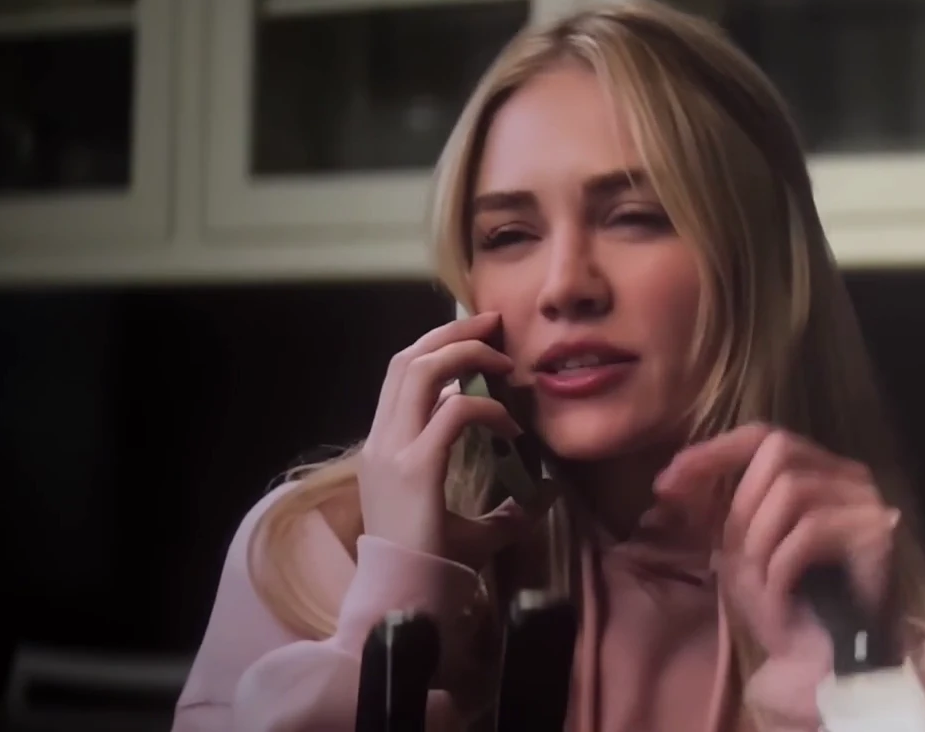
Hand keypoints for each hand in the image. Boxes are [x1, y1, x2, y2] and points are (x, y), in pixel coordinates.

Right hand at [360, 312, 554, 563]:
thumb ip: (502, 509)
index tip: (481, 339)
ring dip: (465, 355)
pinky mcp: (415, 469)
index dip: (439, 346)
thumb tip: (542, 496)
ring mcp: (393, 453)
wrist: (407, 600)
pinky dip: (486, 408)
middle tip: (495, 325)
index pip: (402, 374)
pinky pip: (452, 414)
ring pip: (419, 372)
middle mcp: (381, 442)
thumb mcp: (470, 528)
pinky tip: (512, 425)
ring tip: (505, 362)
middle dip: (453, 332)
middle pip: (407, 359)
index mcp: (384, 448)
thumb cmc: (433, 568)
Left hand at [655, 423, 900, 654]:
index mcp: (818, 472)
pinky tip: (781, 598)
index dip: (712, 452)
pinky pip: (809, 533)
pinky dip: (781, 568)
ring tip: (762, 585)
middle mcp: (849, 477)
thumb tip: (673, 480)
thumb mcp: (742, 551)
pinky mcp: (878, 535)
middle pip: (780, 450)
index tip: (665, 486)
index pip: (763, 435)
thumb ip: (719, 509)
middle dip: (742, 505)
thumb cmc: (789, 607)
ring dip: (761, 543)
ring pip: (792, 490)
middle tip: (734, 556)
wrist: (830, 666)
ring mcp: (868, 503)